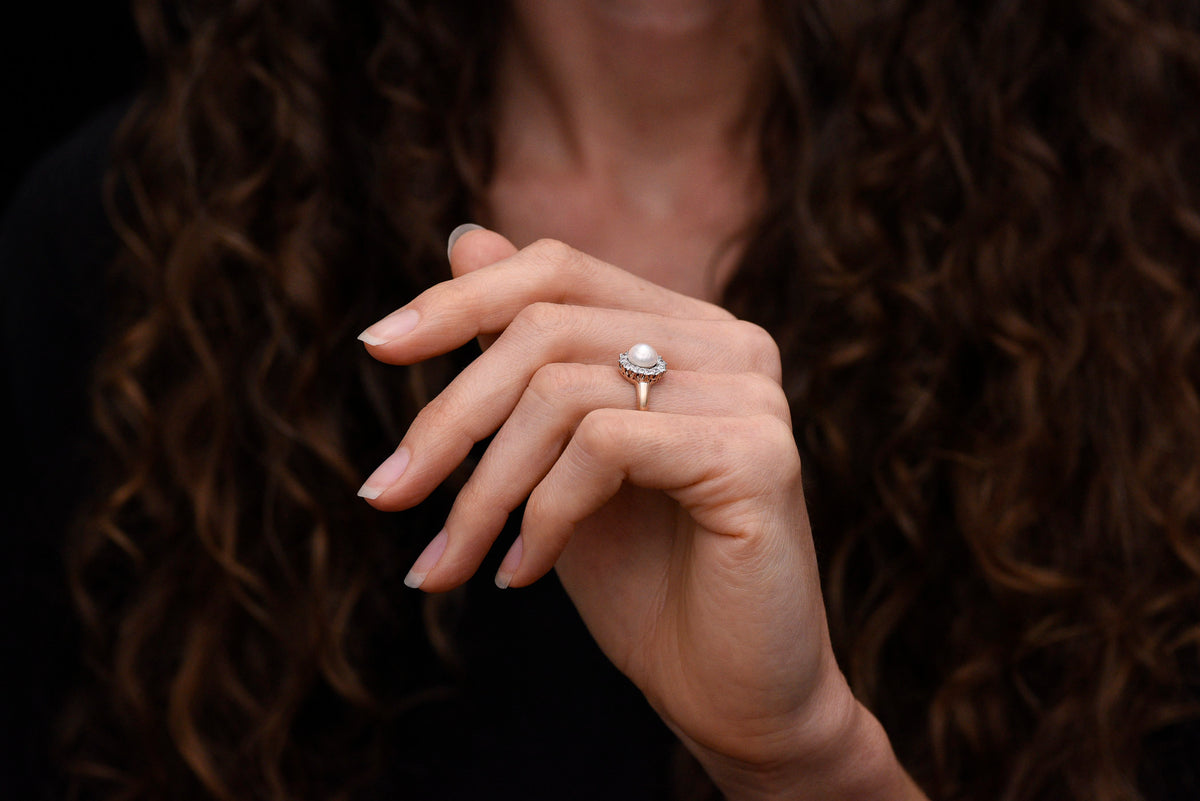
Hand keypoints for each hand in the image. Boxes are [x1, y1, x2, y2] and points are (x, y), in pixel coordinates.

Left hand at [357, 229, 922, 799]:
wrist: (735, 695)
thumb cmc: (643, 581)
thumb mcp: (555, 461)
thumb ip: (521, 357)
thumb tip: (461, 238)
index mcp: (684, 331)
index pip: (557, 270)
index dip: (459, 298)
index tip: (376, 348)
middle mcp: (728, 344)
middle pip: (544, 329)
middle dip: (447, 419)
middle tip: (384, 496)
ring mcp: (752, 394)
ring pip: (561, 392)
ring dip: (481, 491)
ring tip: (449, 565)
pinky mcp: (758, 454)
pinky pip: (603, 447)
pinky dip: (541, 516)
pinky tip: (524, 575)